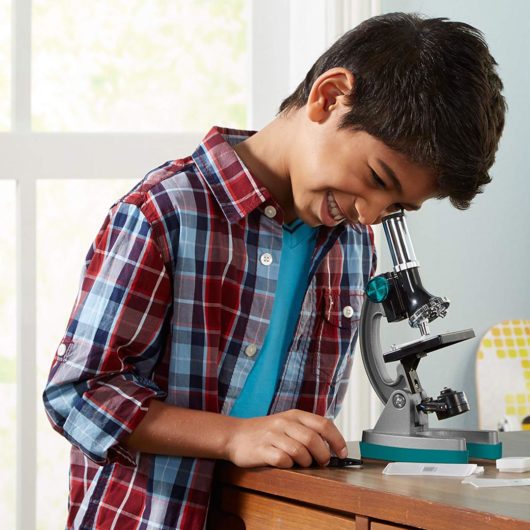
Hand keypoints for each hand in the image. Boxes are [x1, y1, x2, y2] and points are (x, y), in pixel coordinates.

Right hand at [226, 409, 347, 468]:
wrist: (235, 435)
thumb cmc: (265, 432)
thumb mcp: (287, 423)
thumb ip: (307, 430)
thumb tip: (331, 446)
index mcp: (294, 415)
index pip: (324, 424)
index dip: (337, 440)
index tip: (342, 453)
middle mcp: (284, 422)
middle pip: (313, 439)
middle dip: (323, 455)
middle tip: (322, 463)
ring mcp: (272, 435)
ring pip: (299, 451)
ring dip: (305, 462)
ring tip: (302, 464)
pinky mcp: (262, 449)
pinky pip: (282, 460)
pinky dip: (288, 465)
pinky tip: (285, 464)